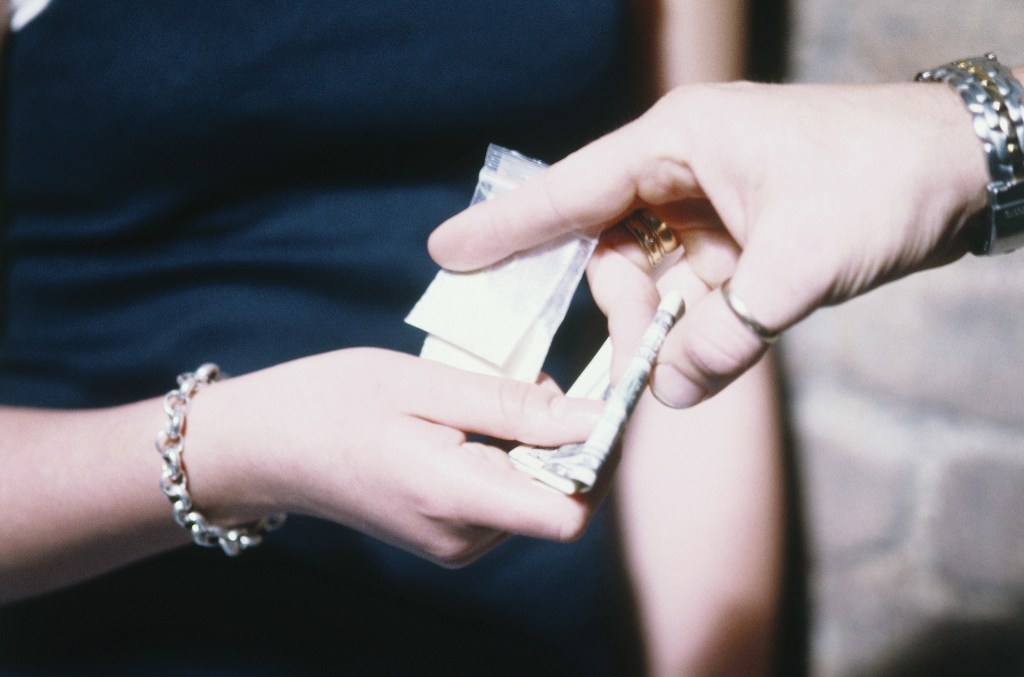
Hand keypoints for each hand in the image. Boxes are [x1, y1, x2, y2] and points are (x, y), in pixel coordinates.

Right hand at [189, 348, 602, 566]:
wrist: (266, 446)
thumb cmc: (332, 403)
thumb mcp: (424, 383)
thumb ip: (512, 405)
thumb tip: (592, 416)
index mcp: (455, 498)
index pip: (571, 511)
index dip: (600, 459)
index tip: (598, 404)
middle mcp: (462, 538)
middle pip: (561, 501)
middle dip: (569, 440)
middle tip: (537, 379)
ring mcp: (455, 546)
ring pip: (537, 498)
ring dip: (538, 445)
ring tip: (490, 396)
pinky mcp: (449, 538)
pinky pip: (508, 500)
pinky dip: (512, 459)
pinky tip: (476, 421)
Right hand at [428, 79, 990, 406]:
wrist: (965, 166)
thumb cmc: (882, 180)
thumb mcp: (803, 263)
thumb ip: (728, 335)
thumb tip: (667, 392)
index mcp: (679, 141)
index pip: (572, 188)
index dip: (507, 226)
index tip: (448, 252)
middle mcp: (682, 169)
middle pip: (611, 248)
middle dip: (623, 311)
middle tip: (639, 364)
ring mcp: (710, 206)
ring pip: (653, 278)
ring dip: (666, 328)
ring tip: (698, 359)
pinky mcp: (739, 237)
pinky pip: (692, 291)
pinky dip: (699, 328)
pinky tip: (715, 350)